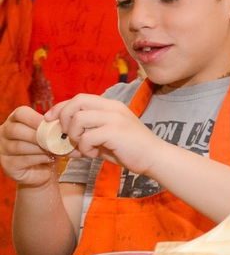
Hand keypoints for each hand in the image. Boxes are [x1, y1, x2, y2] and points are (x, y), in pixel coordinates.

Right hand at [0, 106, 64, 186]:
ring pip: (18, 146)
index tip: (49, 123)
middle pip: (16, 130)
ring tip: (55, 149)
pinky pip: (22, 160)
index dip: (34, 118)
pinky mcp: (7, 165)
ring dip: (39, 147)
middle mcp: (4, 133)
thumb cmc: (48, 146)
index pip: (20, 113)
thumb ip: (55, 126)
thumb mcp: (52, 133)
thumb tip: (66, 124)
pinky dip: (38, 158)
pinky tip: (49, 158)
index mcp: (16, 120)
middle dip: (37, 134)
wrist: (44, 170)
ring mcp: (3, 150)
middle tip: (54, 138)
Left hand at [50, 95, 164, 175]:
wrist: (154, 157)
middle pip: (77, 101)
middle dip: (64, 118)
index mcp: (111, 105)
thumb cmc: (129, 149)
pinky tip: (94, 154)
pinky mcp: (115, 131)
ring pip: (78, 119)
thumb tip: (59, 139)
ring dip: (75, 136)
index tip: (50, 120)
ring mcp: (115, 118)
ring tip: (84, 146)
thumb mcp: (105, 136)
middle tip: (67, 135)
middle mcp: (112, 107)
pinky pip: (87, 137)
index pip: (79, 98)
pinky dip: (85, 149)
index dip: (60, 107)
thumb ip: (86, 133)